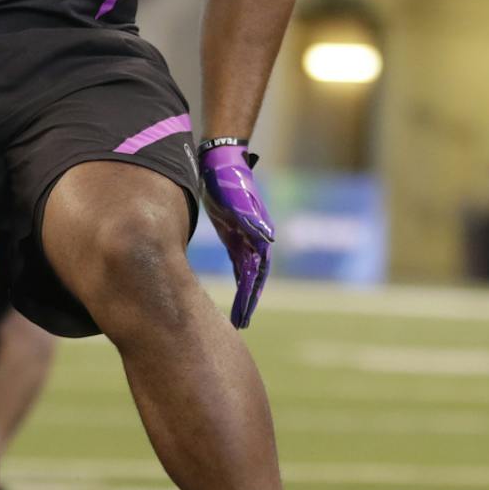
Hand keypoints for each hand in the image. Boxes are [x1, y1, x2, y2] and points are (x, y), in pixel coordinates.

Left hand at [200, 144, 272, 328]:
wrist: (221, 164)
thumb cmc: (228, 182)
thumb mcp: (237, 202)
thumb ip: (251, 221)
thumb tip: (267, 240)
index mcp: (257, 236)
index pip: (256, 274)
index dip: (250, 296)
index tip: (244, 316)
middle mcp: (255, 240)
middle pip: (253, 278)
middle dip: (248, 302)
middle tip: (241, 325)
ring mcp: (245, 237)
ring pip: (247, 273)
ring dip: (244, 294)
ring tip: (239, 317)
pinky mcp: (234, 233)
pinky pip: (239, 262)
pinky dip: (240, 279)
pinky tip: (237, 292)